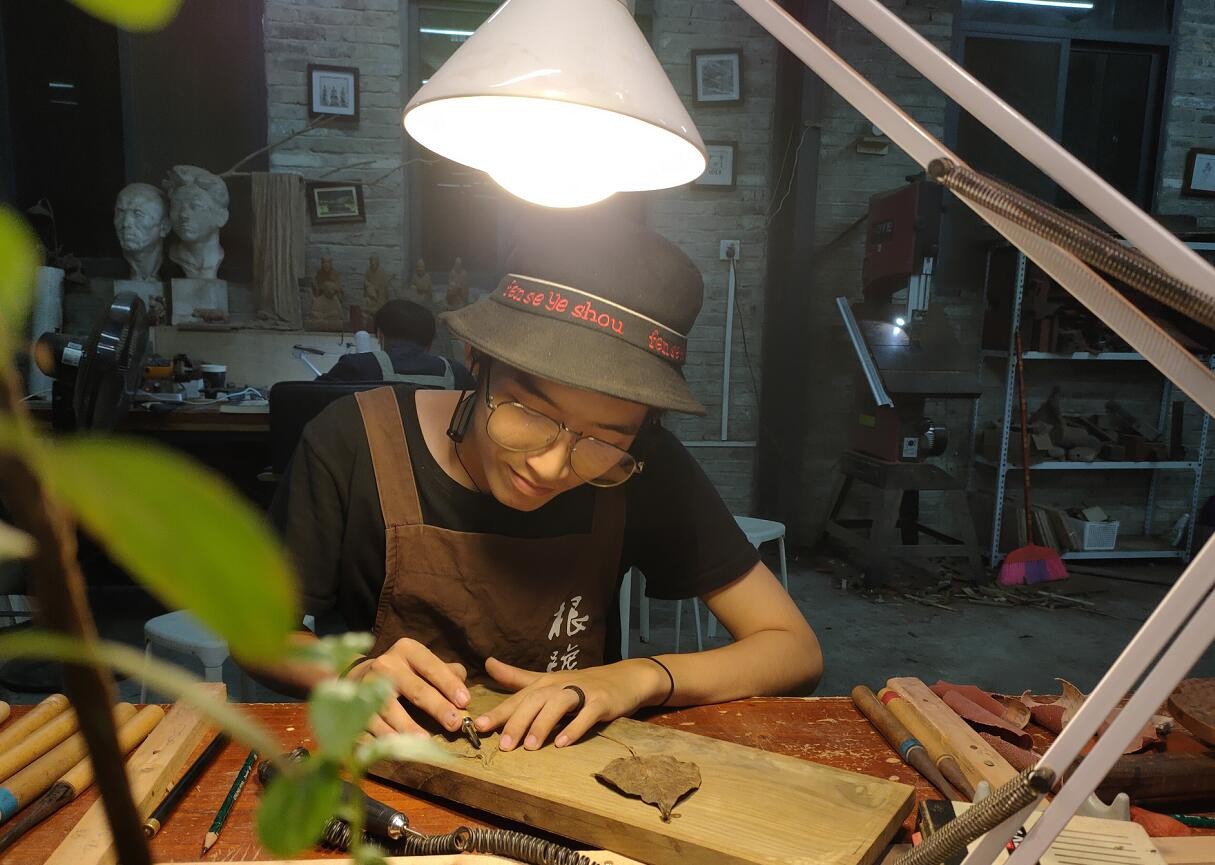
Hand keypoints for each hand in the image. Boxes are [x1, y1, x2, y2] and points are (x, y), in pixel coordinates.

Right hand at [348, 638, 469, 737]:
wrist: (359, 676)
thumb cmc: (403, 672)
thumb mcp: (423, 664)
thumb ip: (446, 673)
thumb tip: (463, 689)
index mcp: (408, 650)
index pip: (432, 666)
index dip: (449, 684)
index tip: (465, 701)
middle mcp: (387, 664)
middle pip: (415, 688)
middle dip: (437, 707)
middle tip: (454, 723)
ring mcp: (369, 684)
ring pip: (391, 707)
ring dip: (409, 725)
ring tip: (425, 740)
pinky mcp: (356, 705)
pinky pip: (373, 722)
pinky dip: (387, 735)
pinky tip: (399, 746)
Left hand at [474, 657, 659, 750]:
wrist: (623, 678)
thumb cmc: (581, 684)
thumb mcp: (548, 681)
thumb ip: (517, 678)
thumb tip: (488, 664)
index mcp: (545, 684)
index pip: (518, 698)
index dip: (498, 712)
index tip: (478, 727)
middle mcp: (560, 685)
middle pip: (535, 701)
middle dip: (517, 722)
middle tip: (503, 746)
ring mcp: (583, 692)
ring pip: (558, 705)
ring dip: (543, 724)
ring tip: (530, 747)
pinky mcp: (602, 702)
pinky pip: (587, 715)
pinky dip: (575, 728)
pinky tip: (563, 744)